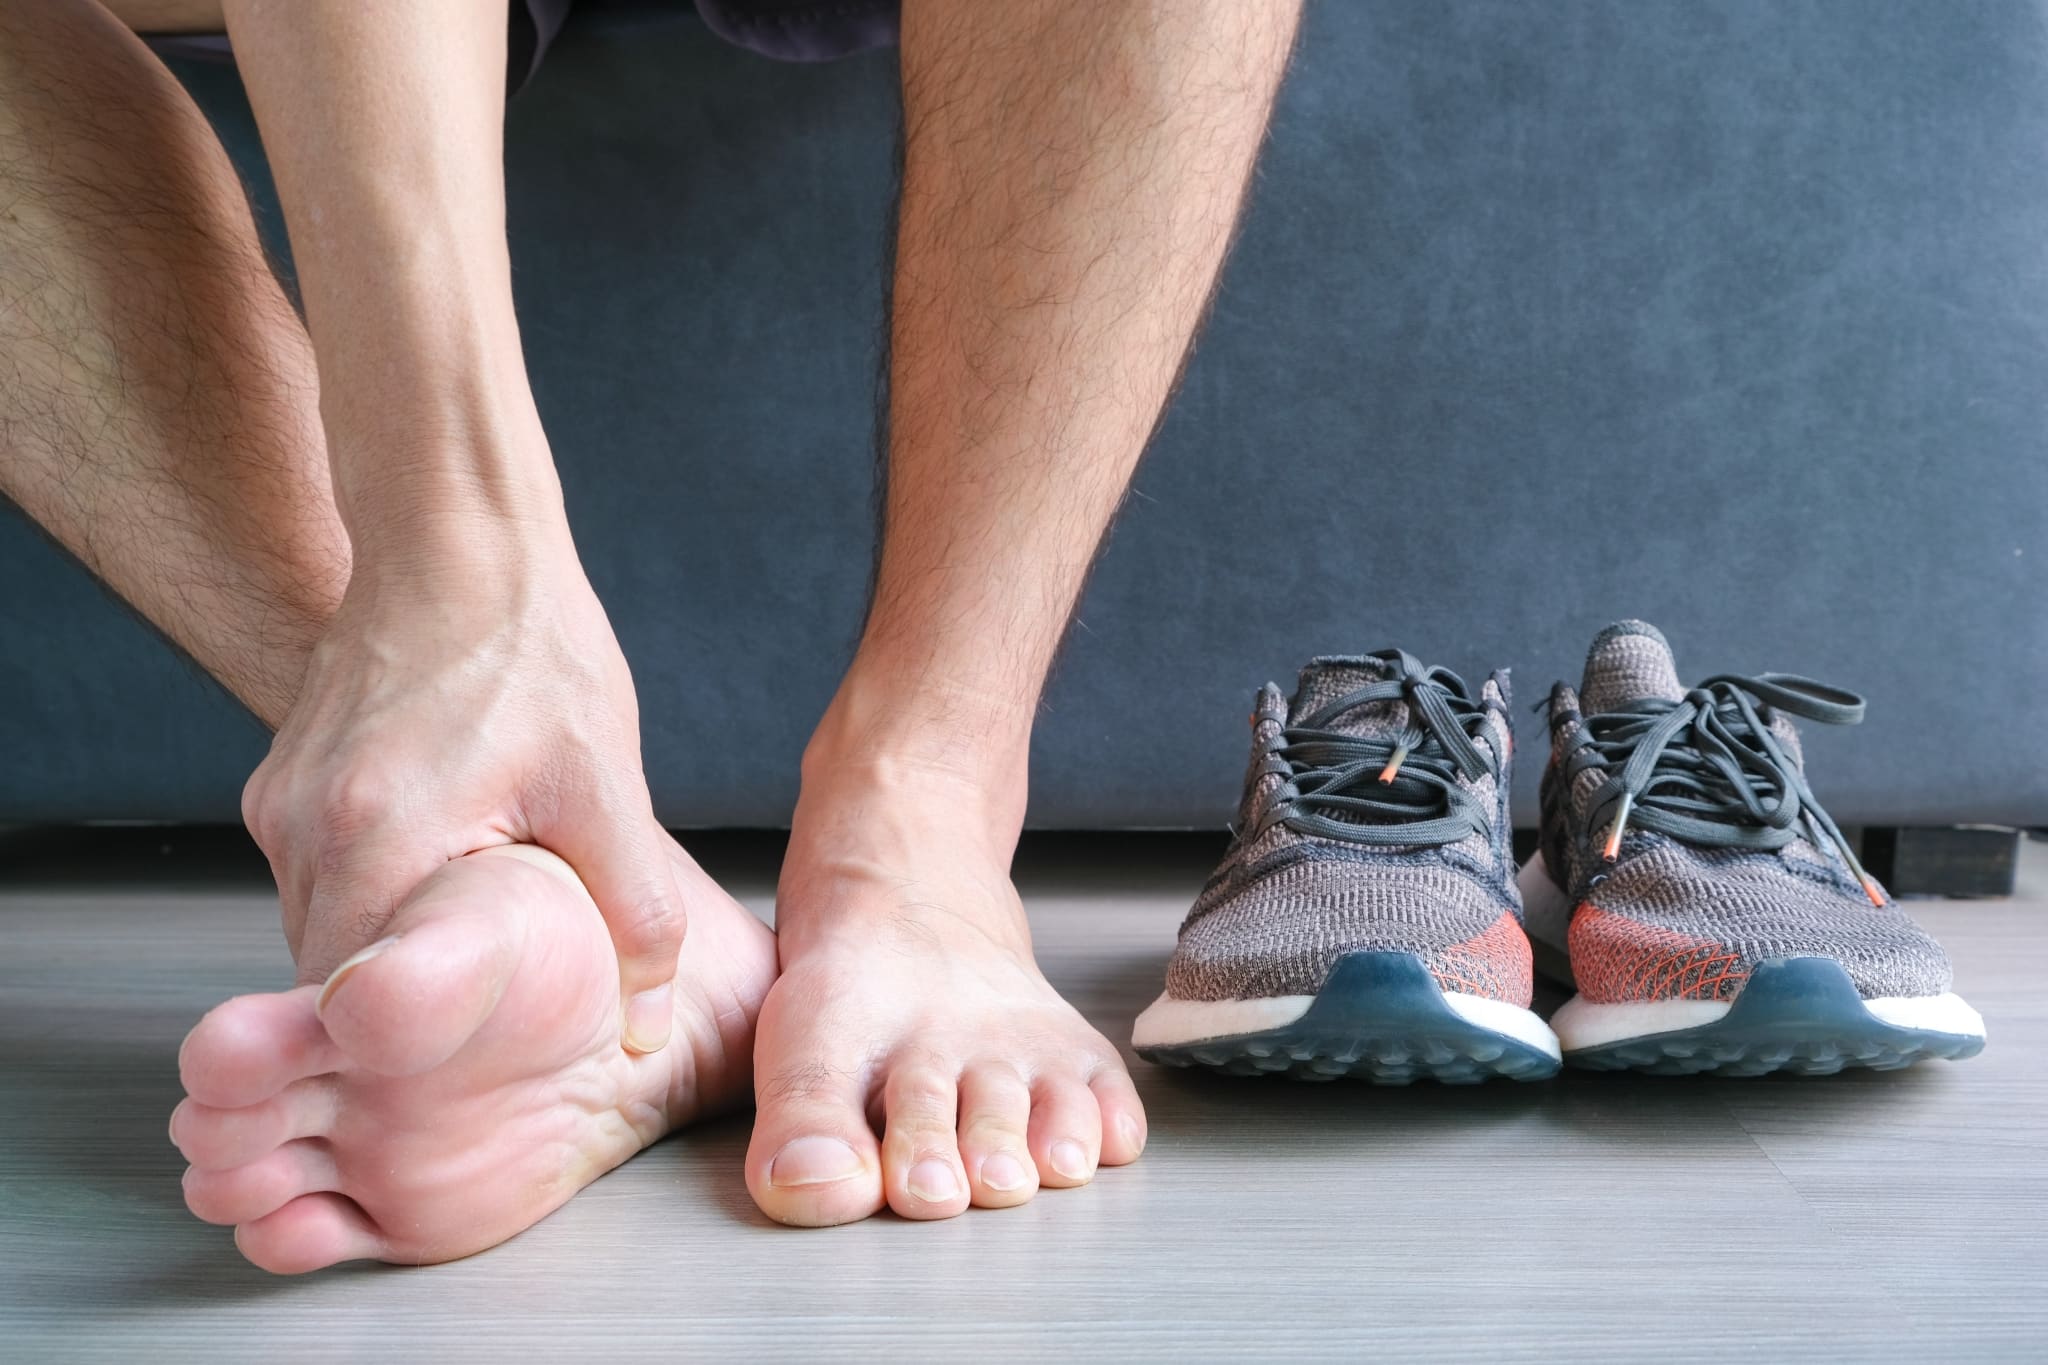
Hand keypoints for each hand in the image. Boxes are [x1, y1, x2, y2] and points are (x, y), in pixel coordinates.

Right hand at [241, 521, 686, 1052]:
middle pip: (333, 975)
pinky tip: (443, 875)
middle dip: (404, 1004)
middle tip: (483, 1023)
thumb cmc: (535, 652)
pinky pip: (317, 875)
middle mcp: (304, 828)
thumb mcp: (608, 786)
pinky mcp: (280, 782)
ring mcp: (280, 804)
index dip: (410, 1051)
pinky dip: (373, 894)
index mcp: (377, 837)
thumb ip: (634, 912)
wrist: (460, 540)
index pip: (358, 1005)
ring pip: (322, 929)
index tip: (468, 1065)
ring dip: (390, 947)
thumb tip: (652, 1025)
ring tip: (470, 947)